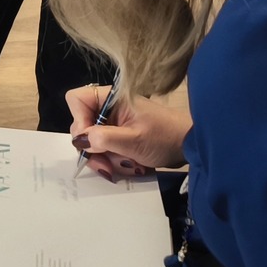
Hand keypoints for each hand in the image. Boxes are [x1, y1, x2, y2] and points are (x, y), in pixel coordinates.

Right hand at [67, 90, 188, 180]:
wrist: (190, 146)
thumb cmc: (165, 137)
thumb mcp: (134, 140)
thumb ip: (104, 138)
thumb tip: (80, 141)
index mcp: (111, 98)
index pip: (77, 100)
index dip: (79, 121)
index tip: (91, 141)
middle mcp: (108, 107)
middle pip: (82, 124)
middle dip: (91, 148)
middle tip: (104, 165)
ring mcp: (113, 122)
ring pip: (91, 140)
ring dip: (102, 157)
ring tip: (119, 168)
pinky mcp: (119, 135)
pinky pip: (103, 147)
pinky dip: (111, 159)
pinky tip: (126, 166)